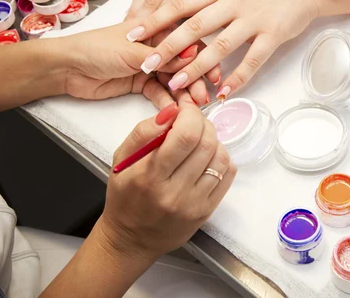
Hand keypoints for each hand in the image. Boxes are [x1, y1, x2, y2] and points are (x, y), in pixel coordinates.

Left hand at [63, 21, 197, 107]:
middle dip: (196, 80)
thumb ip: (163, 56)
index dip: (203, 57)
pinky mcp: (141, 84)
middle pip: (184, 63)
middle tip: (205, 96)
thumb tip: (194, 55)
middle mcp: (156, 47)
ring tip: (193, 107)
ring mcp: (150, 66)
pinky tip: (174, 111)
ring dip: (184, 94)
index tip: (213, 73)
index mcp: (156, 29)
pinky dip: (168, 102)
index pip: (187, 41)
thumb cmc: (96, 47)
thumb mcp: (132, 50)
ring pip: (174, 80)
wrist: (68, 68)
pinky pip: (160, 93)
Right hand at [98, 101, 235, 258]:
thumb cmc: (125, 196)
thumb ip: (144, 131)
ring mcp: (194, 204)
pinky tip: (206, 158)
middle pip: (206, 144)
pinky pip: (227, 174)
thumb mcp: (122, 160)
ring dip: (213, 140)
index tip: (186, 109)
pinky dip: (221, 158)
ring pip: (220, 157)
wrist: (131, 239)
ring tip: (198, 140)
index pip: (185, 136)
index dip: (191, 115)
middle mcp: (174, 192)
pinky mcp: (207, 211)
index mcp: (150, 176)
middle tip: (193, 122)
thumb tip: (172, 112)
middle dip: (203, 124)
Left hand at [125, 0, 265, 103]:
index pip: (180, 3)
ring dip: (196, 68)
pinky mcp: (273, 35)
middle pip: (194, 26)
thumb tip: (172, 0)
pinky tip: (222, 92)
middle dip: (167, 48)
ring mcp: (254, 19)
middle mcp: (233, 1)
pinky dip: (237, 78)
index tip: (132, 34)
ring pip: (220, 46)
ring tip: (176, 85)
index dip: (155, 19)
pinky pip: (252, 61)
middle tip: (145, 66)